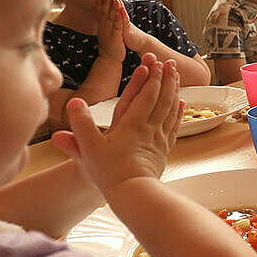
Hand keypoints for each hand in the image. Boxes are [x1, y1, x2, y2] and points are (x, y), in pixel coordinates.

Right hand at [51, 55, 185, 192]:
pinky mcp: (163, 150)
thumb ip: (80, 125)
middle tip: (171, 62)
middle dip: (166, 79)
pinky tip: (182, 104)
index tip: (155, 63)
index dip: (150, 78)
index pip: (145, 96)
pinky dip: (178, 112)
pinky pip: (174, 126)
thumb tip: (74, 102)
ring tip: (177, 77)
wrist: (133, 194)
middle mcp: (149, 129)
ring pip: (170, 109)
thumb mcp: (88, 149)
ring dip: (174, 91)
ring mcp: (159, 139)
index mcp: (132, 125)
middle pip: (161, 99)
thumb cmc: (110, 173)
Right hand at [95, 0, 127, 60]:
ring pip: (110, 18)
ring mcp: (109, 33)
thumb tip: (102, 16)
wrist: (109, 60)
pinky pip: (117, 27)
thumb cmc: (109, 46)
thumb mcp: (105, 33)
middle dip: (104, 0)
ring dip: (111, 7)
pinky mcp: (116, 38)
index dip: (99, 1)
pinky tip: (120, 12)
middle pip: (103, 12)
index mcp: (101, 26)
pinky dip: (118, 18)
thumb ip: (104, 24)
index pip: (99, 11)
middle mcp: (104, 28)